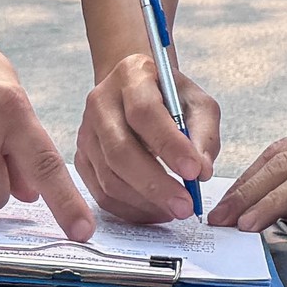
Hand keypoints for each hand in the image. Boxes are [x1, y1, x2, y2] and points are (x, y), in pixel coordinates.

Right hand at [75, 52, 220, 222]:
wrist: (137, 92)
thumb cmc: (170, 97)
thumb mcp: (197, 103)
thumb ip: (204, 133)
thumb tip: (201, 171)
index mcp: (131, 76)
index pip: (144, 112)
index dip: (169, 144)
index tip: (193, 171)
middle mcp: (101, 102)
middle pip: (121, 151)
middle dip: (156, 185)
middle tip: (185, 205)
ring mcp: (86, 132)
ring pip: (109, 177)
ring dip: (145, 201)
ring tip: (175, 209)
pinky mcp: (82, 158)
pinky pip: (102, 193)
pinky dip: (131, 209)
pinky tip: (155, 210)